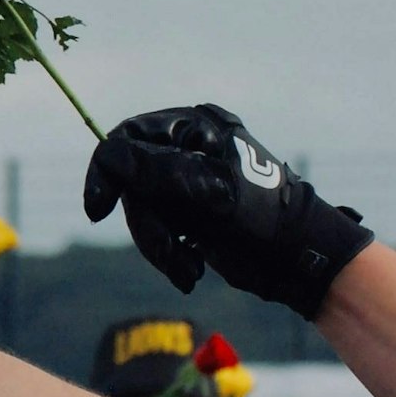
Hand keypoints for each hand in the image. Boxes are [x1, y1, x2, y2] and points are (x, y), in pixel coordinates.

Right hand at [82, 104, 371, 318]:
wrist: (297, 261)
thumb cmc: (261, 216)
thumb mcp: (206, 188)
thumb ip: (154, 168)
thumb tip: (107, 155)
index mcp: (197, 127)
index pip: (129, 138)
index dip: (108, 172)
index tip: (98, 209)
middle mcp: (188, 149)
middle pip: (132, 182)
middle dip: (149, 223)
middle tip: (169, 249)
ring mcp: (187, 182)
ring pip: (142, 212)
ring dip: (160, 245)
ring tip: (187, 267)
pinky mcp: (188, 214)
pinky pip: (156, 231)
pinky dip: (169, 254)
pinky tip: (190, 269)